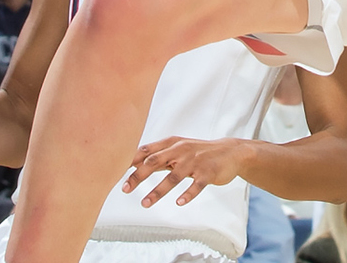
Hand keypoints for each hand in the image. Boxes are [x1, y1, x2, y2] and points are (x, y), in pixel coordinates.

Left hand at [123, 136, 256, 204]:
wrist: (230, 152)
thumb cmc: (199, 152)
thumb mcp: (178, 149)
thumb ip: (158, 156)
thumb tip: (133, 162)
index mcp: (172, 143)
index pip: (147, 151)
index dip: (131, 161)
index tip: (116, 172)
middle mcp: (181, 150)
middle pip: (155, 161)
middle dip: (138, 175)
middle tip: (125, 189)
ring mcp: (195, 161)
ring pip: (173, 176)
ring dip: (158, 191)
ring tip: (145, 203)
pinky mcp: (208, 172)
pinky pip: (196, 184)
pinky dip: (187, 194)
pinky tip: (179, 203)